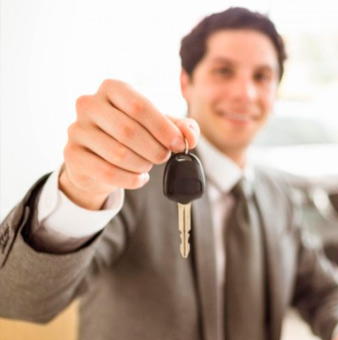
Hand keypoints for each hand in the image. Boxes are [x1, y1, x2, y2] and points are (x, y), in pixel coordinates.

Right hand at [61, 79, 199, 209]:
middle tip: (163, 157)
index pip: (140, 106)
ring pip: (118, 154)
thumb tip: (190, 136)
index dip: (163, 128)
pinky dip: (130, 179)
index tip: (178, 144)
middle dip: (154, 149)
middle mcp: (89, 104)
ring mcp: (76, 129)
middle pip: (129, 131)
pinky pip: (106, 171)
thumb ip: (180, 127)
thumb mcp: (158, 126)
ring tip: (147, 165)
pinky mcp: (72, 154)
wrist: (98, 158)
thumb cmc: (132, 135)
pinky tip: (139, 178)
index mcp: (112, 88)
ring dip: (142, 164)